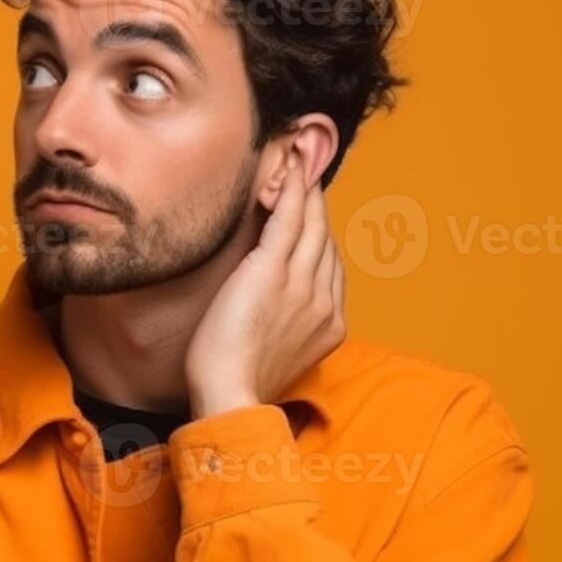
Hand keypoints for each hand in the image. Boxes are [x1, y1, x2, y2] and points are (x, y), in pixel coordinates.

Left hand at [185, 154, 346, 418]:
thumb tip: (275, 304)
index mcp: (330, 324)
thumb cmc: (240, 382)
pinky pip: (290, 220)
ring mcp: (302, 284)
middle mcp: (324, 300)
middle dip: (319, 208)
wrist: (230, 396)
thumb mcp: (279, 352)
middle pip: (326, 241)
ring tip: (298, 166)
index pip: (331, 267)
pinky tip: (291, 171)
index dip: (321, 238)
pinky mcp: (273, 271)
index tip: (312, 218)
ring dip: (308, 192)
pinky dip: (294, 192)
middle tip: (307, 177)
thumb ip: (288, 323)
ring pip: (313, 226)